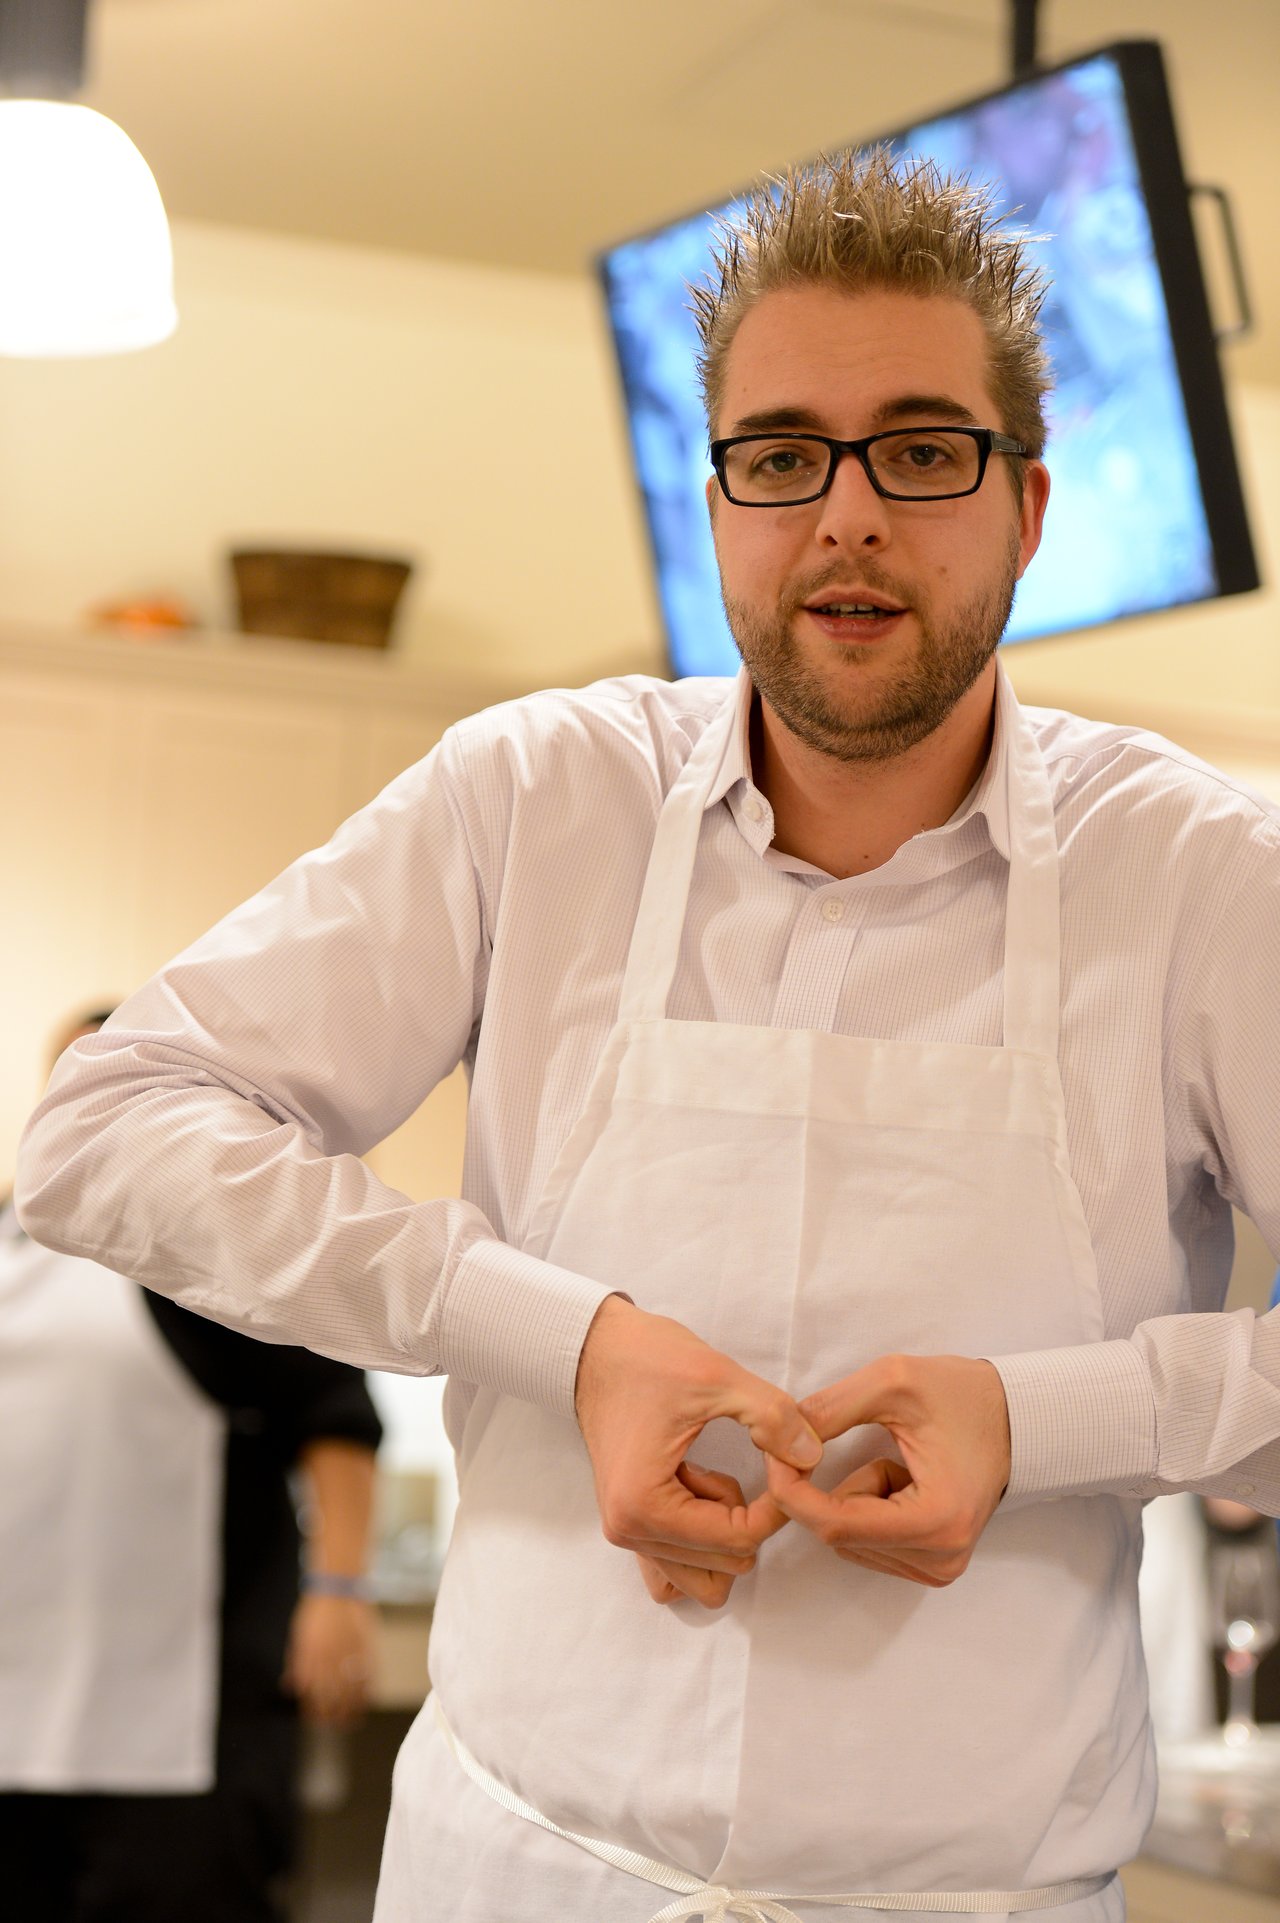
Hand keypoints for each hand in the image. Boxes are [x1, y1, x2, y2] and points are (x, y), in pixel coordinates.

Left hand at [281, 1592, 375, 1724]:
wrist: (336, 1587)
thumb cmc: (314, 1612)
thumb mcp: (298, 1638)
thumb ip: (296, 1663)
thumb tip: (290, 1687)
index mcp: (308, 1656)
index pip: (310, 1692)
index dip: (313, 1709)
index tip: (317, 1720)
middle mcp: (326, 1658)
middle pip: (329, 1695)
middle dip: (332, 1714)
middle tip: (337, 1725)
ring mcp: (346, 1652)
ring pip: (349, 1688)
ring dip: (351, 1707)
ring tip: (353, 1720)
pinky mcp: (363, 1645)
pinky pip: (366, 1673)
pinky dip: (367, 1688)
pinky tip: (368, 1698)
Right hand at [575, 1296, 821, 1609]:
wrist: (594, 1347)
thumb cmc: (646, 1359)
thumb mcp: (717, 1377)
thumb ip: (772, 1417)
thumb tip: (811, 1457)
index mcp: (645, 1506)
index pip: (739, 1539)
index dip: (776, 1504)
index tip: (781, 1459)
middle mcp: (629, 1531)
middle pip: (726, 1562)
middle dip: (751, 1514)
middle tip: (748, 1458)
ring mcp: (626, 1531)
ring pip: (704, 1575)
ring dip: (724, 1531)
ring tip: (711, 1473)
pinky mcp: (629, 1522)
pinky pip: (675, 1567)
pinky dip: (699, 1543)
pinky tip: (698, 1492)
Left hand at [767, 1354, 1009, 1586]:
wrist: (1016, 1416)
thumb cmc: (962, 1395)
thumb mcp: (893, 1381)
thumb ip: (832, 1409)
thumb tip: (780, 1439)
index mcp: (937, 1519)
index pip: (836, 1525)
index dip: (793, 1493)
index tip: (774, 1457)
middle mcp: (941, 1558)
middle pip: (840, 1536)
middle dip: (827, 1489)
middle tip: (838, 1438)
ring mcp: (940, 1568)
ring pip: (850, 1542)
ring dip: (853, 1498)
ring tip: (896, 1460)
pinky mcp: (935, 1566)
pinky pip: (869, 1543)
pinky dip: (868, 1509)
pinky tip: (901, 1480)